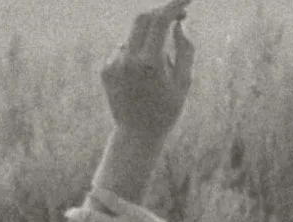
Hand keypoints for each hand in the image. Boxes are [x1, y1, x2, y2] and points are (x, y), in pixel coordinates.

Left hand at [100, 2, 194, 138]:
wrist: (136, 137)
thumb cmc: (166, 111)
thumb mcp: (184, 83)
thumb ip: (185, 49)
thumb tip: (178, 23)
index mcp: (150, 64)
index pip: (161, 20)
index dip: (174, 5)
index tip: (187, 0)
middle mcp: (128, 61)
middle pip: (143, 18)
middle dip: (160, 14)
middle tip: (176, 18)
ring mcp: (114, 65)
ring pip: (134, 37)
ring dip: (148, 44)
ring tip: (154, 77)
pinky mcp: (105, 69)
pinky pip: (123, 50)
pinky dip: (135, 56)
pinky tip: (138, 82)